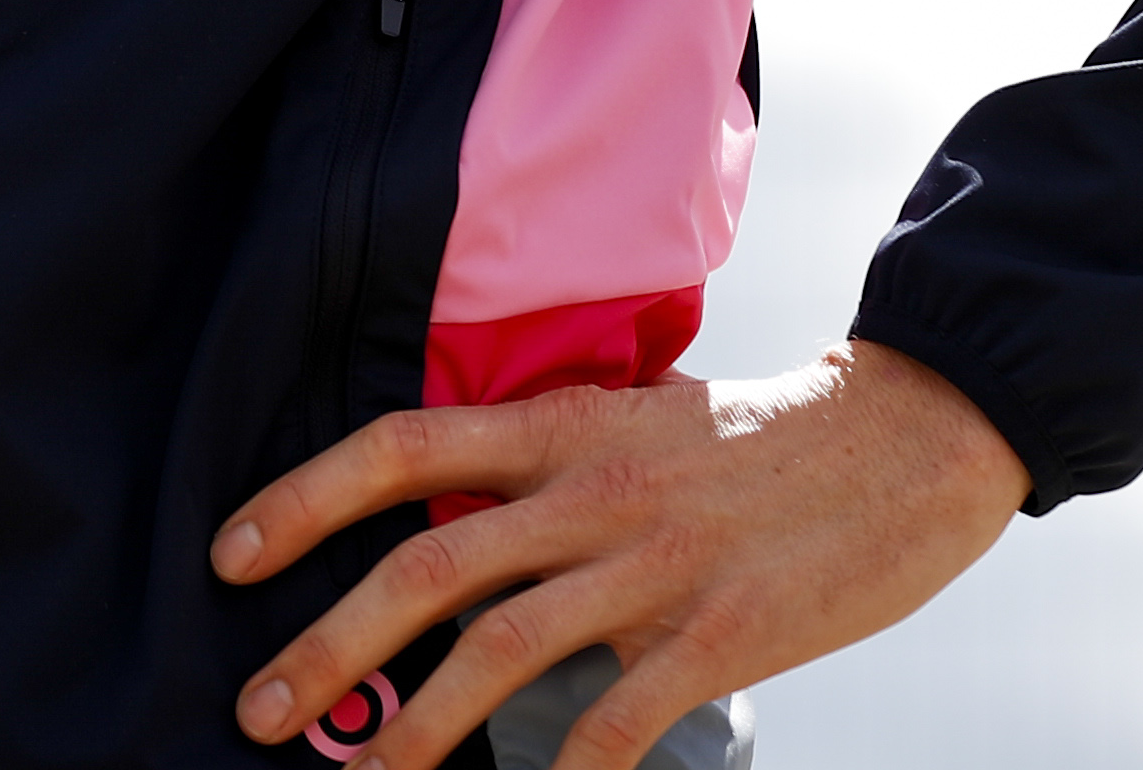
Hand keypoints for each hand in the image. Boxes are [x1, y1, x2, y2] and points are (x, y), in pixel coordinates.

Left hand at [208, 339, 1021, 768]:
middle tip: (255, 704)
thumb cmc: (765, 438)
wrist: (913, 435)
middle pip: (429, 569)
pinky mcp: (720, 636)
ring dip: (415, 729)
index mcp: (565, 426)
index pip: (403, 448)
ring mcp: (655, 566)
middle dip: (327, 641)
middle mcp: (593, 491)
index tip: (230, 554)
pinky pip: (616, 724)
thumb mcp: (640, 414)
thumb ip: (551, 459)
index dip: (305, 499)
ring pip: (501, 654)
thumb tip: (453, 507)